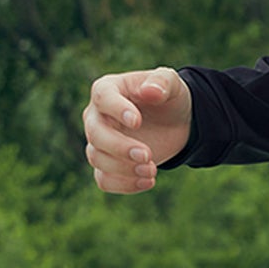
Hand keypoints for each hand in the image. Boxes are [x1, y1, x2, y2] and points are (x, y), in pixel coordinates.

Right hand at [82, 68, 192, 192]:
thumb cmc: (167, 97)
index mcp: (108, 89)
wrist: (173, 122)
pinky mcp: (107, 164)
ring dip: (124, 169)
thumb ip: (163, 82)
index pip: (103, 97)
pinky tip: (148, 181)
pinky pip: (104, 179)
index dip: (117, 109)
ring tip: (152, 170)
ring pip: (97, 158)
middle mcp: (96, 116)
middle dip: (120, 147)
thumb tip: (149, 91)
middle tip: (147, 155)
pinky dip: (124, 185)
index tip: (137, 122)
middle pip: (95, 134)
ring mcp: (99, 142)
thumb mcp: (172, 84)